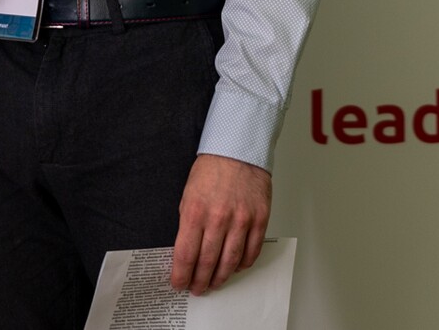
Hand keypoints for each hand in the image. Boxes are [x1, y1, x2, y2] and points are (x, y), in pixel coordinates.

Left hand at [170, 154, 270, 294]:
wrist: (238, 149)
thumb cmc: (212, 170)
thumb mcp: (188, 195)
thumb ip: (188, 224)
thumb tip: (186, 253)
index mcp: (195, 212)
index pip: (185, 255)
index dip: (181, 275)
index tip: (178, 283)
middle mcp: (218, 218)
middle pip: (207, 263)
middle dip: (199, 281)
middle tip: (196, 288)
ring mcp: (241, 220)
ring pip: (230, 262)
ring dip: (220, 278)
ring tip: (214, 283)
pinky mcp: (259, 219)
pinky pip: (251, 252)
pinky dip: (242, 264)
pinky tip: (235, 267)